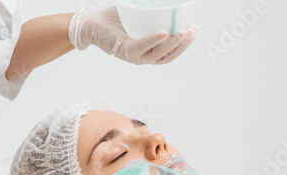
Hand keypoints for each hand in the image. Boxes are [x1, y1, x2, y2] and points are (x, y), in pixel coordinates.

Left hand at [68, 6, 197, 64]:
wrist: (93, 22)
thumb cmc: (116, 20)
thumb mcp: (140, 14)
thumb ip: (154, 12)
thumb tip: (170, 0)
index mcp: (149, 51)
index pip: (171, 52)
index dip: (185, 44)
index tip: (194, 29)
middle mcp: (142, 57)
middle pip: (167, 56)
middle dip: (182, 45)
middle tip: (191, 31)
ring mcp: (133, 56)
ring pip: (157, 55)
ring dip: (172, 44)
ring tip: (181, 32)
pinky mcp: (124, 51)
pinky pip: (141, 47)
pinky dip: (153, 40)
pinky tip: (164, 33)